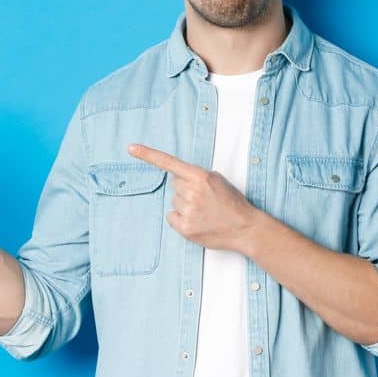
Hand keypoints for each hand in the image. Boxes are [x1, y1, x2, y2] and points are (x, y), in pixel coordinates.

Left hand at [127, 142, 268, 254]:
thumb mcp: (219, 181)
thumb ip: (198, 177)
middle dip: (186, 190)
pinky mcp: (185, 228)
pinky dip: (181, 219)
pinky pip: (172, 217)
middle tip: (205, 199)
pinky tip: (197, 221)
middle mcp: (192, 192)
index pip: (170, 163)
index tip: (131, 148)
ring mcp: (188, 211)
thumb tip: (179, 180)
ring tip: (205, 211)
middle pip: (175, 186)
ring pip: (174, 202)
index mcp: (201, 177)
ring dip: (185, 205)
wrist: (245, 227)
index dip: (148, 155)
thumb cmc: (233, 203)